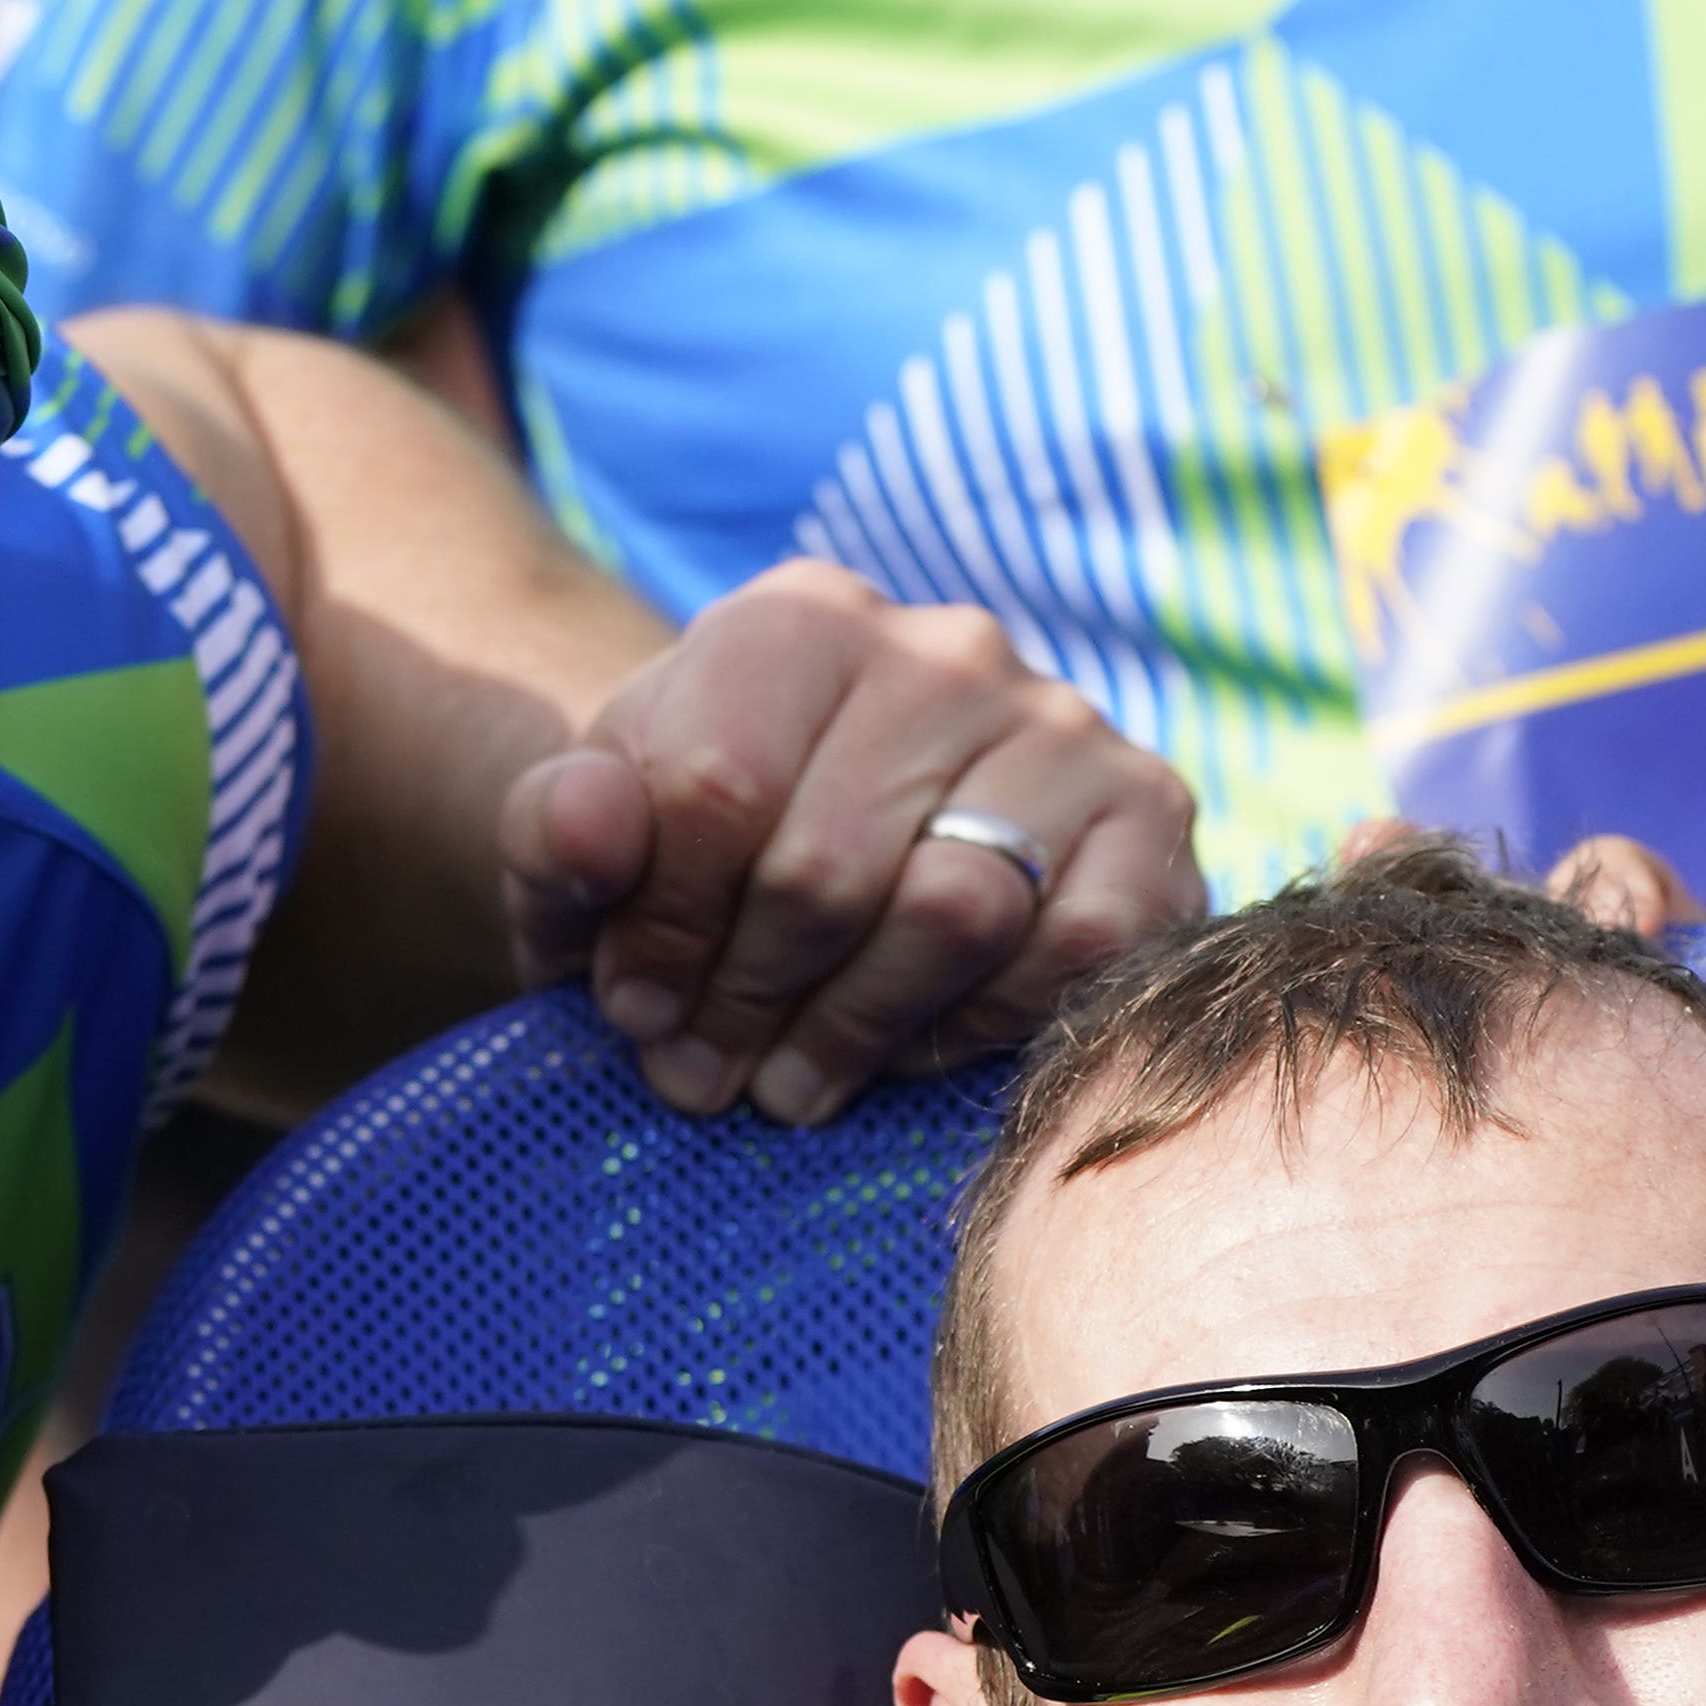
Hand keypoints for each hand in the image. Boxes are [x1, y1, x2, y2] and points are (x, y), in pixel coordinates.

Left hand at [506, 563, 1202, 1120]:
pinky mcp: (1149, 814)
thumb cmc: (703, 857)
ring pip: (954, 911)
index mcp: (797, 622)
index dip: (656, 928)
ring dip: (850, 1029)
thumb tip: (583, 823)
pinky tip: (913, 1047)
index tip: (630, 1007)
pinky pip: (1074, 952)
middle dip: (744, 1000)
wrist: (844, 852)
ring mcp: (1061, 724)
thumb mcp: (595, 843)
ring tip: (786, 1083)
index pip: (712, 783)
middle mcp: (944, 648)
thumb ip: (556, 829)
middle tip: (699, 1075)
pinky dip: (982, 1026)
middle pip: (824, 867)